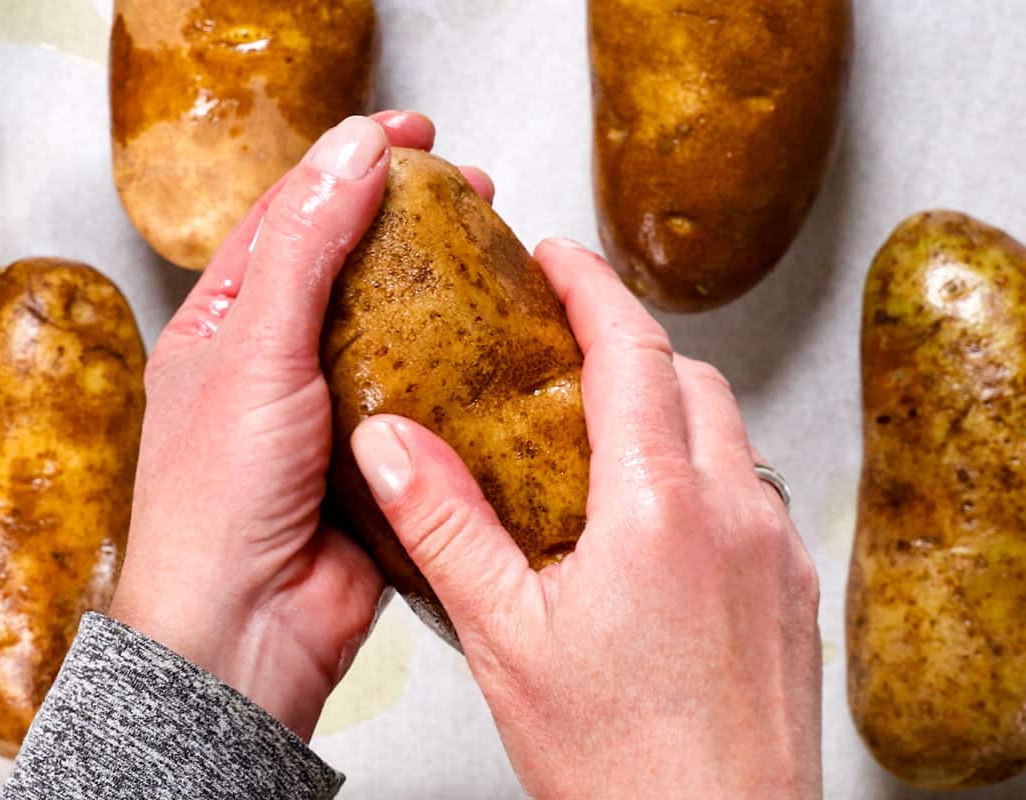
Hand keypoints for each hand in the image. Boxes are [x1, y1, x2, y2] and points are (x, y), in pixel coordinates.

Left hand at [110, 112, 494, 740]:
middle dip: (406, 216)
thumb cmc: (216, 502)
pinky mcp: (383, 456)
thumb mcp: (252, 351)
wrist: (246, 631)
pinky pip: (429, 394)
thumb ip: (303, 249)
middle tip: (468, 184)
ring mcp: (332, 410)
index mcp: (223, 326)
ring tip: (495, 244)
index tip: (410, 132)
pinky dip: (463, 362)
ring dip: (442, 285)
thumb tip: (351, 154)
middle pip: (350, 264)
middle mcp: (275, 362)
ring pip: (398, 327)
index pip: (290, 218)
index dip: (348, 164)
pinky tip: (502, 336)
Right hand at [350, 239, 821, 797]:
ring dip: (668, 405)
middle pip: (688, 377)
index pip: (632, 351)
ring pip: (727, 431)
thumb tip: (389, 443)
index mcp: (659, 508)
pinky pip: (749, 489)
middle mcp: (735, 512)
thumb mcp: (506, 638)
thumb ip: (445, 526)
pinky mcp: (790, 589)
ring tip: (602, 426)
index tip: (558, 256)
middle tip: (567, 341)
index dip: (592, 287)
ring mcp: (772, 550)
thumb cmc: (621, 765)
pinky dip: (701, 467)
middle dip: (629, 340)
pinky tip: (654, 517)